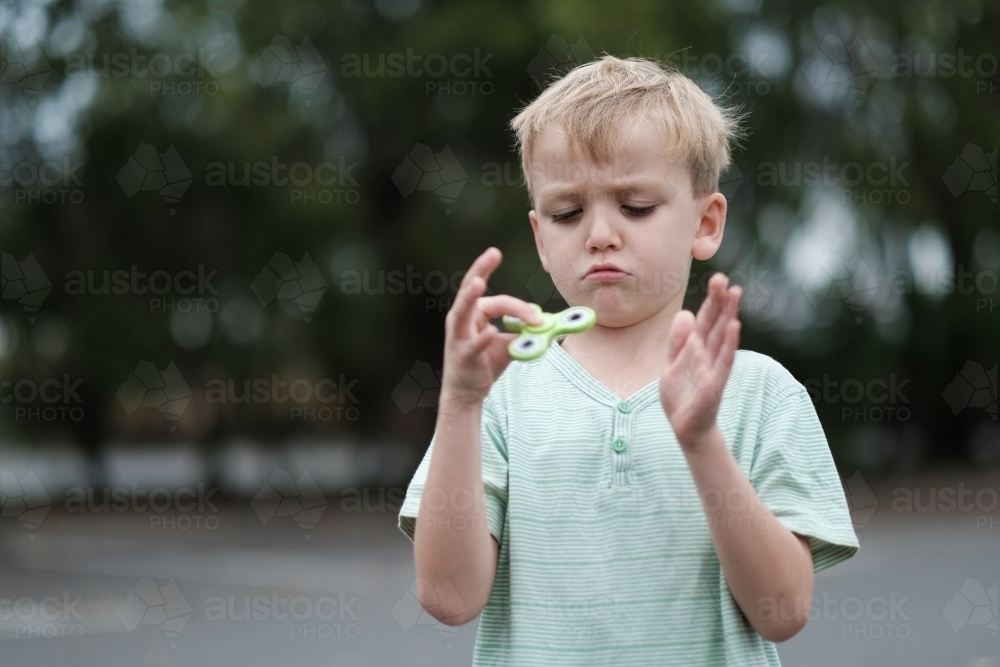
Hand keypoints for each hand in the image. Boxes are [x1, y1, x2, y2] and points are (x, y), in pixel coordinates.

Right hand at [440, 247, 542, 408]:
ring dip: (470, 296)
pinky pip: (472, 343)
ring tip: (478, 283)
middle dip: (480, 269)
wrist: (467, 392)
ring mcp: (459, 335)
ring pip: (464, 311)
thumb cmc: (485, 362)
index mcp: (474, 312)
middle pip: (472, 290)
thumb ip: (525, 331)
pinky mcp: (462, 354)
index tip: (507, 268)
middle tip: (492, 253)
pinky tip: (491, 332)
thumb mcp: (509, 344)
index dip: (499, 282)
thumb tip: (552, 323)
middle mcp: (461, 318)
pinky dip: (482, 338)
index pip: (491, 293)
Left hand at [659, 273, 741, 449]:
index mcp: (696, 348)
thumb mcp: (671, 364)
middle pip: (715, 323)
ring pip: (722, 337)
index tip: (718, 279)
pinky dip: (727, 344)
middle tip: (726, 279)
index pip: (704, 319)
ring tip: (735, 294)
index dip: (711, 300)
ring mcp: (713, 367)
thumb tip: (684, 313)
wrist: (685, 427)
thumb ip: (677, 341)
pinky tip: (733, 326)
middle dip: (721, 301)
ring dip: (729, 315)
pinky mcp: (714, 383)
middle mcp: (708, 354)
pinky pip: (722, 361)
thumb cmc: (680, 396)